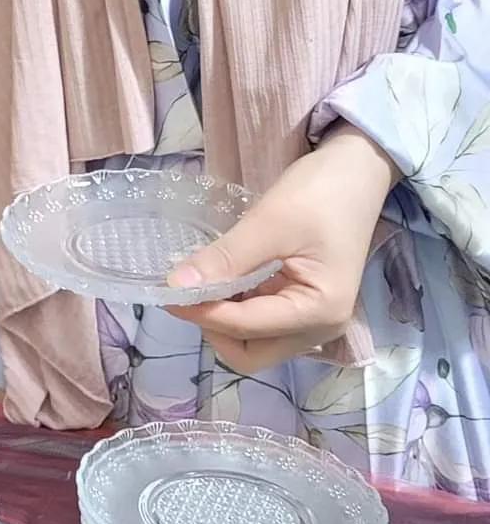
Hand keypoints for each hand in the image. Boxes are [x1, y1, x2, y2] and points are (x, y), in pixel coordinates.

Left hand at [164, 127, 396, 373]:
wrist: (357, 171)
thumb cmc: (321, 193)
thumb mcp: (270, 222)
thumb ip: (224, 259)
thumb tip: (175, 286)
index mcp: (320, 312)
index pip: (246, 328)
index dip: (201, 313)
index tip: (165, 291)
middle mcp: (320, 328)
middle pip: (250, 353)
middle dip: (212, 327)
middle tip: (184, 291)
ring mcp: (313, 320)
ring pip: (253, 342)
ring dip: (221, 320)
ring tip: (197, 284)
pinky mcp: (303, 305)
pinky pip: (261, 322)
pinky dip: (234, 308)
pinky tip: (217, 281)